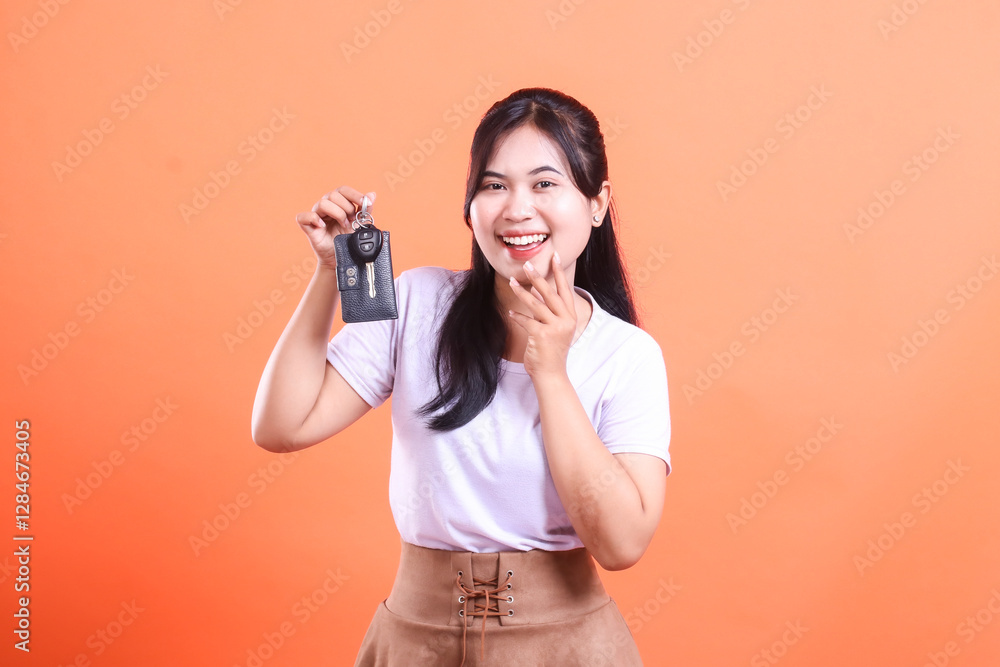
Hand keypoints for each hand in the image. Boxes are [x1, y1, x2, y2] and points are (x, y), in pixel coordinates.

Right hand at [295, 186, 374, 269]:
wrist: (339, 257)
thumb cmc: (346, 238)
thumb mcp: (359, 223)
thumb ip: (365, 209)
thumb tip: (372, 195)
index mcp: (337, 202)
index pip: (343, 190)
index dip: (355, 195)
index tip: (365, 203)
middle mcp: (326, 205)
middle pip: (333, 195)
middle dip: (347, 208)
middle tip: (351, 221)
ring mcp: (316, 215)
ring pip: (323, 203)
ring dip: (337, 214)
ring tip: (342, 225)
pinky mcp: (307, 226)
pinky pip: (304, 216)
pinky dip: (314, 219)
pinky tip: (323, 226)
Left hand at [507, 251, 577, 378]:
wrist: (551, 374)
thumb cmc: (551, 351)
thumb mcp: (555, 328)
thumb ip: (548, 310)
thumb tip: (536, 289)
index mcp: (571, 317)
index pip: (565, 290)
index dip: (559, 273)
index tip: (554, 256)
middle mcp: (566, 320)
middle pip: (550, 293)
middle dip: (538, 277)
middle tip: (527, 264)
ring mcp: (555, 328)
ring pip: (536, 304)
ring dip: (521, 292)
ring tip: (511, 282)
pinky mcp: (542, 335)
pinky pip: (526, 320)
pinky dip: (517, 316)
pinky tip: (510, 312)